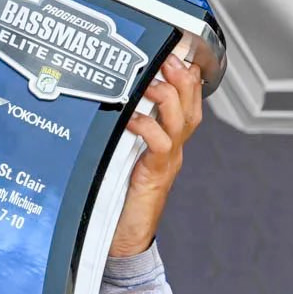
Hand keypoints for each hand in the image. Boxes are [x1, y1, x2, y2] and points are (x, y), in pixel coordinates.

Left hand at [110, 56, 203, 257]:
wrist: (123, 240)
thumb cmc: (117, 200)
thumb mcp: (118, 157)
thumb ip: (118, 133)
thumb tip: (102, 103)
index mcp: (166, 142)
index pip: (186, 102)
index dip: (184, 77)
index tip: (175, 53)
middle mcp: (171, 149)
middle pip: (190, 106)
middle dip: (182, 78)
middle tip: (169, 57)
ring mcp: (166, 162)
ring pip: (181, 121)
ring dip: (168, 97)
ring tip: (152, 81)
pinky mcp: (154, 175)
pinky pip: (160, 145)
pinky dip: (148, 127)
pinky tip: (133, 117)